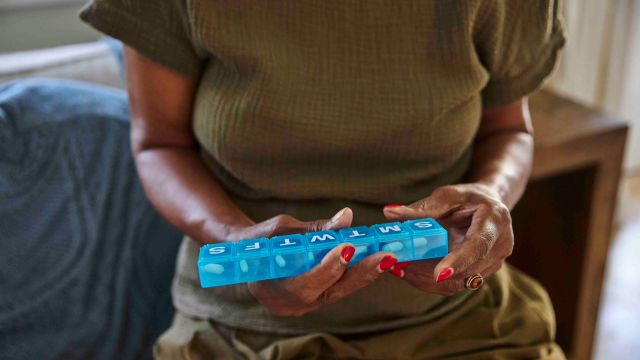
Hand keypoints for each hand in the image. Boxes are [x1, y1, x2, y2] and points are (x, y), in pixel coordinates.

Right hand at [227, 208, 397, 316]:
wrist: (245, 257)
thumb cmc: (260, 240)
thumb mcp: (281, 228)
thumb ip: (313, 229)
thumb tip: (346, 217)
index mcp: (274, 288)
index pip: (308, 282)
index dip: (330, 266)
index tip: (349, 247)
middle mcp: (291, 305)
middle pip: (332, 292)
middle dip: (360, 273)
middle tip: (386, 256)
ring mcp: (304, 307)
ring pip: (340, 292)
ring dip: (364, 274)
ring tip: (388, 256)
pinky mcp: (314, 301)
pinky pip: (338, 289)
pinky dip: (356, 275)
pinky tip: (376, 261)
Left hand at [383, 183, 513, 295]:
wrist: (489, 207)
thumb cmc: (468, 198)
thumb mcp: (447, 195)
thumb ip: (422, 207)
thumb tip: (389, 213)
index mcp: (494, 222)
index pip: (478, 246)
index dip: (459, 261)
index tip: (439, 274)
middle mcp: (500, 247)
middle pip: (466, 271)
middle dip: (431, 273)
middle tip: (400, 267)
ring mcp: (494, 263)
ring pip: (460, 283)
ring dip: (428, 280)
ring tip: (400, 269)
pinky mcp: (483, 274)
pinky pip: (457, 285)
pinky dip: (432, 281)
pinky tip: (412, 273)